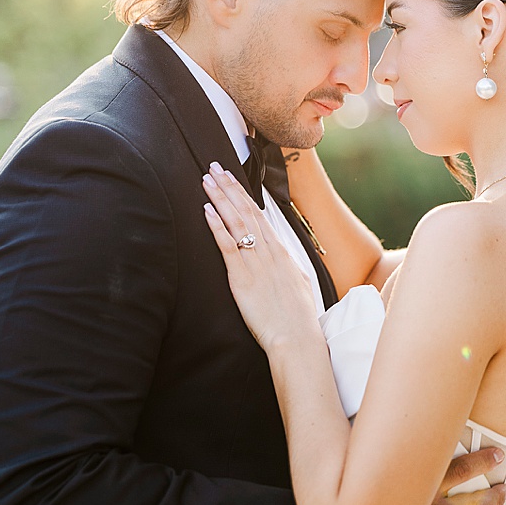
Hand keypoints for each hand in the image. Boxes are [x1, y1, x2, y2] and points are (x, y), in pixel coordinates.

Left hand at [200, 163, 322, 351]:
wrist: (296, 337)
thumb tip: (281, 256)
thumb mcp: (298, 283)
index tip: (231, 177)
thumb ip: (287, 266)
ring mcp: (256, 263)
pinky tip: (207, 211)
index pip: (259, 215)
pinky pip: (228, 246)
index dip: (243, 194)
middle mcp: (269, 252)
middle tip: (214, 167)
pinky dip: (217, 227)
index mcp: (282, 252)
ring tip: (207, 180)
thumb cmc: (298, 316)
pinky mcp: (241, 278)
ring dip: (220, 199)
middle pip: (247, 211)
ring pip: (236, 222)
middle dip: (229, 187)